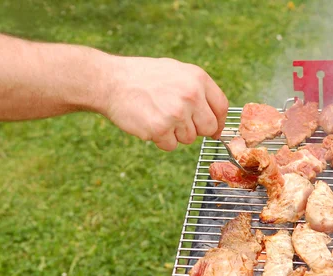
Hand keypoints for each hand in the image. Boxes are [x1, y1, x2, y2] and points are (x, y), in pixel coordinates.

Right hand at [99, 56, 228, 150]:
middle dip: (197, 130)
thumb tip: (215, 113)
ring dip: (175, 134)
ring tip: (158, 116)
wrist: (111, 81)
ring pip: (189, 139)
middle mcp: (191, 95)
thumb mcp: (176, 71)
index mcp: (198, 78)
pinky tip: (149, 124)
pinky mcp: (161, 129)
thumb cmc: (143, 77)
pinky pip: (171, 146)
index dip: (219, 122)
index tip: (213, 129)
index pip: (222, 107)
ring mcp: (176, 113)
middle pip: (209, 128)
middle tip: (178, 122)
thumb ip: (197, 89)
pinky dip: (161, 140)